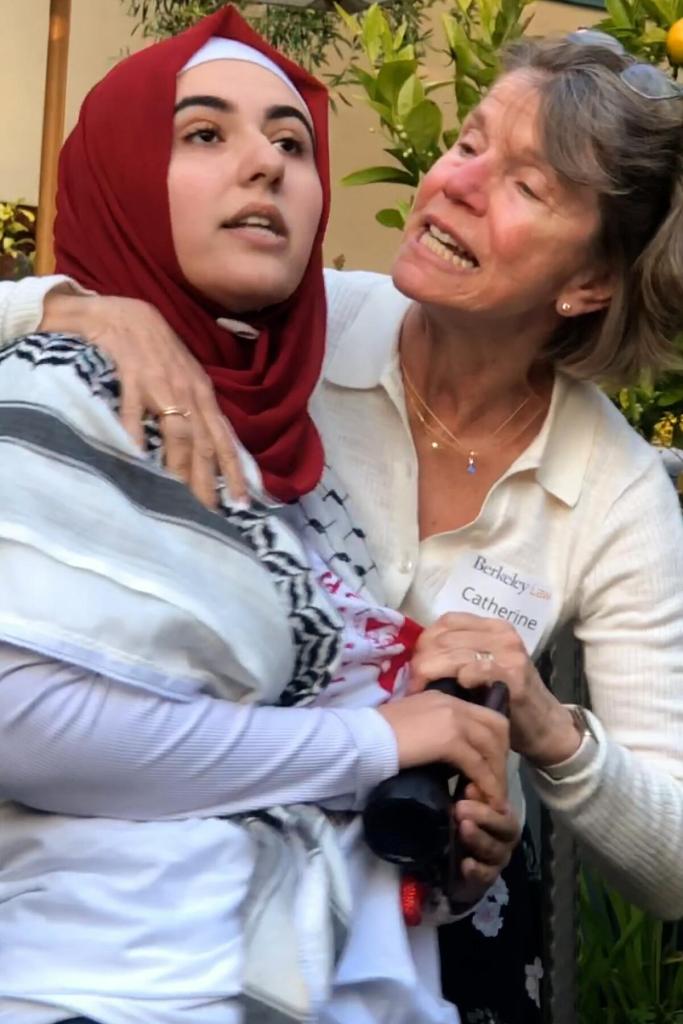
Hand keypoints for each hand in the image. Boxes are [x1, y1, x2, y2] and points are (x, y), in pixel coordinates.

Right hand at [41, 292, 246, 506]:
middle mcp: (189, 392)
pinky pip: (135, 409)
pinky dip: (136, 432)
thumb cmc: (155, 351)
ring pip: (177, 431)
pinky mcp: (133, 375)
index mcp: (203, 395)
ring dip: (180, 465)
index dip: (234, 471)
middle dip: (208, 479)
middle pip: (205, 442)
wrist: (125, 315)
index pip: (224, 439)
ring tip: (179, 495)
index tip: (240, 502)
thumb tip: (204, 450)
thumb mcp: (183, 381)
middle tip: (210, 512)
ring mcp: (162, 385)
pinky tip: (136, 455)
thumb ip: (194, 412)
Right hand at [377, 688, 509, 805]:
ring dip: (496, 775)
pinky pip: (478, 764)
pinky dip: (486, 784)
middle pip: (497, 728)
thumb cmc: (376, 737)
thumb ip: (431, 732)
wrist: (360, 739)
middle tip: (496, 784)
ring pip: (491, 747)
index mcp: (444, 698)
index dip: (494, 741)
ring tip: (494, 799)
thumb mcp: (411, 726)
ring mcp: (452, 719)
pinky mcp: (448, 740)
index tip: (491, 766)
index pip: (485, 715)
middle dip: (501, 757)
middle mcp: (453, 703)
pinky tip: (484, 800)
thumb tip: (445, 757)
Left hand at [409, 613, 580, 767]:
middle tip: (414, 686)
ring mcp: (509, 651)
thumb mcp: (481, 668)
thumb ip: (457, 654)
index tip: (415, 670)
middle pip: (444, 638)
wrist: (544, 726)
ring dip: (431, 675)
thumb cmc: (507, 698)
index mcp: (491, 626)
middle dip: (422, 662)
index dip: (424, 644)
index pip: (445, 622)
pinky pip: (473, 670)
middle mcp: (502, 633)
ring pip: (452, 653)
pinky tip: (449, 696)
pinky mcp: (513, 674)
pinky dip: (456, 681)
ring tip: (422, 694)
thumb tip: (418, 655)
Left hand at [449, 783, 520, 902]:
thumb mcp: (464, 806)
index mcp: (503, 815)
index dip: (487, 797)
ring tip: (462, 828)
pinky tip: (466, 864)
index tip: (468, 788)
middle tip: (461, 808)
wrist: (453, 865)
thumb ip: (469, 795)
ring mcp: (498, 859)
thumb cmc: (462, 825)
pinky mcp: (487, 878)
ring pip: (495, 850)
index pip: (503, 805)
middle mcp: (506, 838)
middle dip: (485, 816)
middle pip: (506, 827)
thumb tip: (471, 784)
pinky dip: (476, 870)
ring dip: (479, 838)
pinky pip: (486, 875)